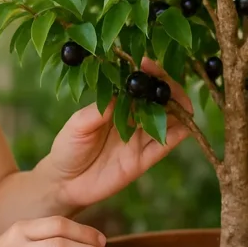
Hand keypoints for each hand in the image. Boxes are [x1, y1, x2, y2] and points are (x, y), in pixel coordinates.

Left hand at [42, 58, 193, 209]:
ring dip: (178, 106)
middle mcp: (133, 120)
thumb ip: (98, 111)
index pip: (139, 85)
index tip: (147, 63)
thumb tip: (121, 95)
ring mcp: (141, 139)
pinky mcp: (146, 159)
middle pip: (161, 99)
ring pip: (172, 118)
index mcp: (118, 106)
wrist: (65, 183)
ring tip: (175, 98)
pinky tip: (182, 121)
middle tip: (165, 81)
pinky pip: (169, 143)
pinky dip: (181, 131)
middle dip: (168, 86)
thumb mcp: (78, 125)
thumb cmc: (68, 147)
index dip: (146, 73)